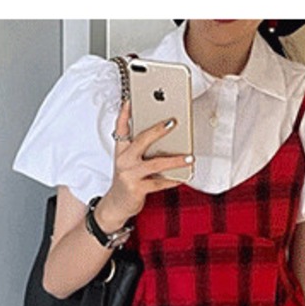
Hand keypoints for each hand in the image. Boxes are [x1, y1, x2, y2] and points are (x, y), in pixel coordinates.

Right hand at [97, 98, 193, 224]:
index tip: (131, 100)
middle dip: (158, 130)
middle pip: (141, 140)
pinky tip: (183, 177)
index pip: (120, 128)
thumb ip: (139, 150)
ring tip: (189, 157)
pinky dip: (172, 180)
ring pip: (155, 164)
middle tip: (173, 122)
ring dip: (175, 160)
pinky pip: (159, 183)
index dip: (125, 113)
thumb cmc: (126, 181)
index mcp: (121, 151)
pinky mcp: (136, 189)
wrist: (116, 205)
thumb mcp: (128, 163)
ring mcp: (129, 175)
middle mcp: (124, 160)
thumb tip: (163, 140)